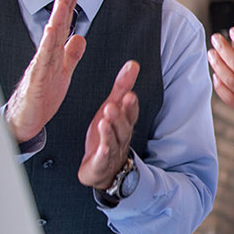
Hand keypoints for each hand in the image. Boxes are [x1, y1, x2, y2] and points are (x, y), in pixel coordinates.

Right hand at [4, 0, 86, 143]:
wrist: (26, 120)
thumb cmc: (42, 97)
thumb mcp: (63, 73)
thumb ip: (71, 56)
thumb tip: (80, 38)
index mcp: (53, 56)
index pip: (61, 29)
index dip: (67, 11)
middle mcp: (45, 58)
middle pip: (54, 30)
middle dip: (61, 9)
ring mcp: (39, 69)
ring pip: (49, 42)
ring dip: (55, 22)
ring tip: (61, 5)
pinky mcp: (36, 82)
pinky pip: (42, 63)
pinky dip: (46, 48)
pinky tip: (49, 35)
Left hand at [79, 61, 140, 189]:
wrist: (102, 169)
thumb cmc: (107, 136)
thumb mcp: (113, 108)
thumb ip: (122, 87)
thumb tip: (133, 64)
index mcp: (124, 123)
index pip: (131, 113)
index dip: (131, 106)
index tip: (129, 95)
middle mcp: (120, 137)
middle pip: (124, 126)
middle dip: (121, 115)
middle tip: (116, 104)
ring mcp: (112, 151)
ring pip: (114, 140)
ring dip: (111, 130)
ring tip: (105, 118)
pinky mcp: (100, 163)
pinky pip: (103, 157)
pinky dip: (103, 150)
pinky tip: (101, 145)